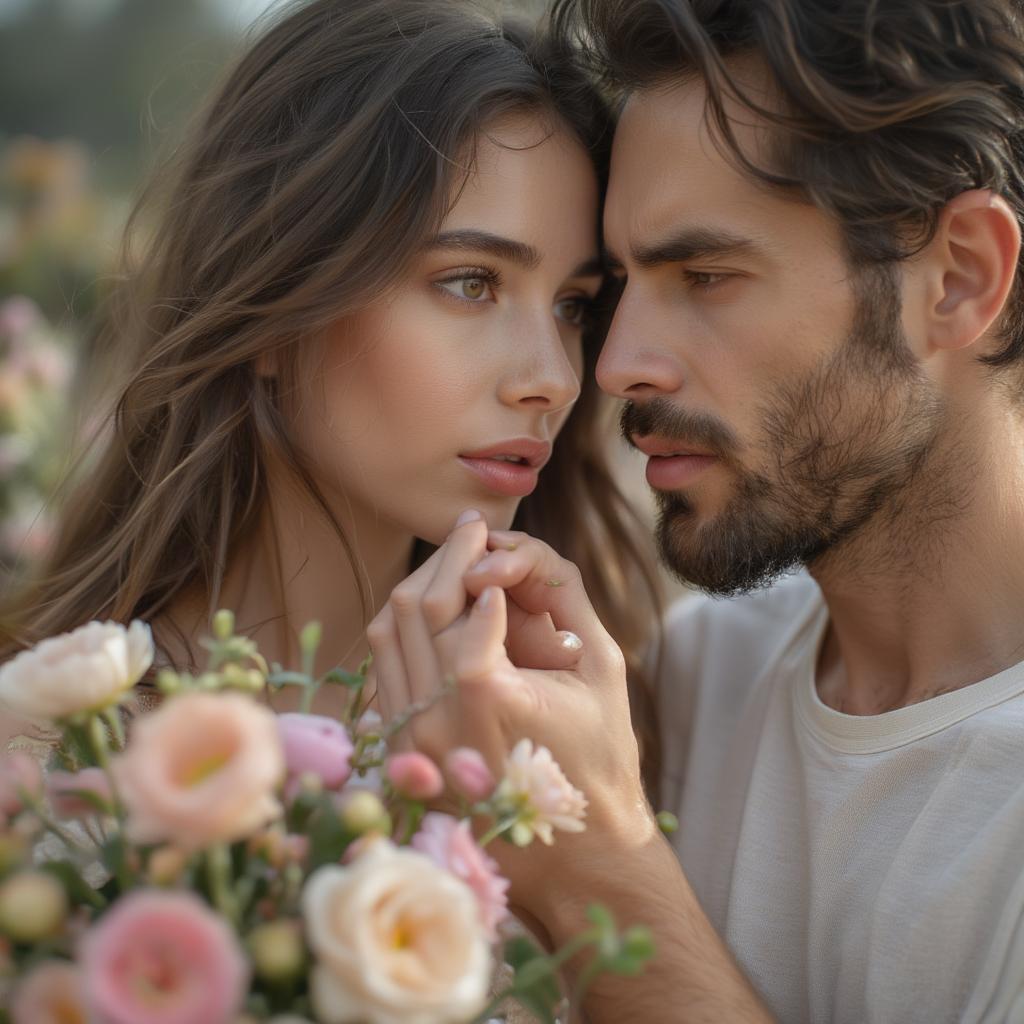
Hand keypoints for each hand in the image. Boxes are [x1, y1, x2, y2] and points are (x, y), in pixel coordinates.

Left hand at [366, 512, 657, 912]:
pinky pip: (384, 664)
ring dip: (420, 583)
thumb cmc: (601, 757)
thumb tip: (509, 557)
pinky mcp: (398, 749)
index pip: (464, 602)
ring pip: (388, 630)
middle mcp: (435, 720)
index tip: (493, 534)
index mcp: (489, 699)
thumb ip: (563, 601)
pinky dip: (405, 623)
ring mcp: (409, 739)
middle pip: (417, 606)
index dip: (479, 557)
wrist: (578, 853)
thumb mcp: (602, 669)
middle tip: (472, 528)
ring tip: (453, 557)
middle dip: (447, 556)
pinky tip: (436, 603)